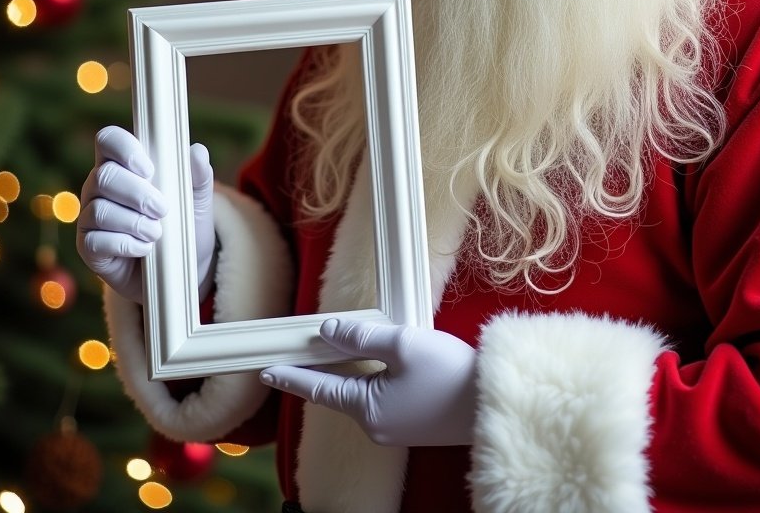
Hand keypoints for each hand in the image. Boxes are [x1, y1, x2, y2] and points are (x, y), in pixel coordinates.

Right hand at [76, 125, 216, 304]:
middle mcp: (100, 187)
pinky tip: (146, 249)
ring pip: (99, 210)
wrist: (183, 267)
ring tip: (157, 233)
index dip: (123, 148)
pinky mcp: (89, 247)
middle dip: (136, 193)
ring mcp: (91, 217)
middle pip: (103, 176)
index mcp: (124, 165)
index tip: (149, 168)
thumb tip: (197, 152)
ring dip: (134, 222)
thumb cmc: (186, 224)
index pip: (108, 141)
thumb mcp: (198, 200)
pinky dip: (126, 244)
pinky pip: (95, 241)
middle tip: (163, 209)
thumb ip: (198, 175)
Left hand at [260, 318, 476, 446]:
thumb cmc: (449, 374)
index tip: (267, 371)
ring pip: (362, 392)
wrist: (492, 403)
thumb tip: (329, 331)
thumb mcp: (402, 345)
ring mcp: (396, 427)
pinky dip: (372, 377)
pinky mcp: (413, 422)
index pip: (319, 388)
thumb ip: (362, 338)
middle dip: (324, 367)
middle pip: (340, 389)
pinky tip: (379, 361)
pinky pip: (381, 397)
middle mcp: (376, 424)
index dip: (292, 376)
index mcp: (367, 409)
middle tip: (303, 346)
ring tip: (340, 345)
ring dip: (351, 369)